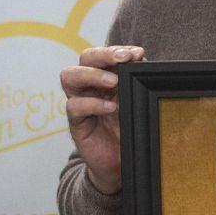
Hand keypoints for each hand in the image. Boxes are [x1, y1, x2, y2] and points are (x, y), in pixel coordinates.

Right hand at [60, 45, 143, 194]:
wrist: (119, 164)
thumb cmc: (127, 130)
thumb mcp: (135, 104)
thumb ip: (138, 85)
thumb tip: (146, 64)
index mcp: (105, 77)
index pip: (104, 54)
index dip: (118, 50)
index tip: (138, 53)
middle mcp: (89, 86)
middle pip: (85, 58)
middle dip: (103, 54)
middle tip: (123, 59)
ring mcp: (80, 102)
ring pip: (70, 76)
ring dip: (92, 75)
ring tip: (113, 81)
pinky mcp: (76, 122)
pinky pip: (74, 106)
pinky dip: (92, 104)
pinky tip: (110, 107)